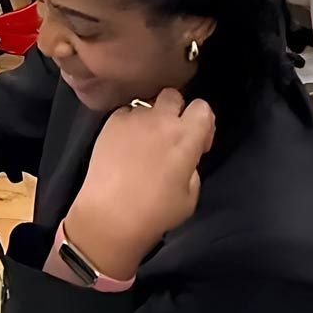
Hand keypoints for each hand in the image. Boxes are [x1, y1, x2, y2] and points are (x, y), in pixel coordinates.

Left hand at [61, 87, 214, 279]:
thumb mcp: (191, 194)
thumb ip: (192, 166)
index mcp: (187, 136)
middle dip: (175, 112)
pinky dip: (128, 124)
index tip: (196, 144)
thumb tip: (184, 157)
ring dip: (150, 119)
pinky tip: (123, 146)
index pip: (202, 107)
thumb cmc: (155, 212)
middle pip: (174, 96)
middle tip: (169, 137)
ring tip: (143, 143)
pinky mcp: (109, 124)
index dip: (202, 124)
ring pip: (147, 104)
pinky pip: (125, 113)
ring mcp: (132, 119)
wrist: (109, 216)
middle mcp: (161, 120)